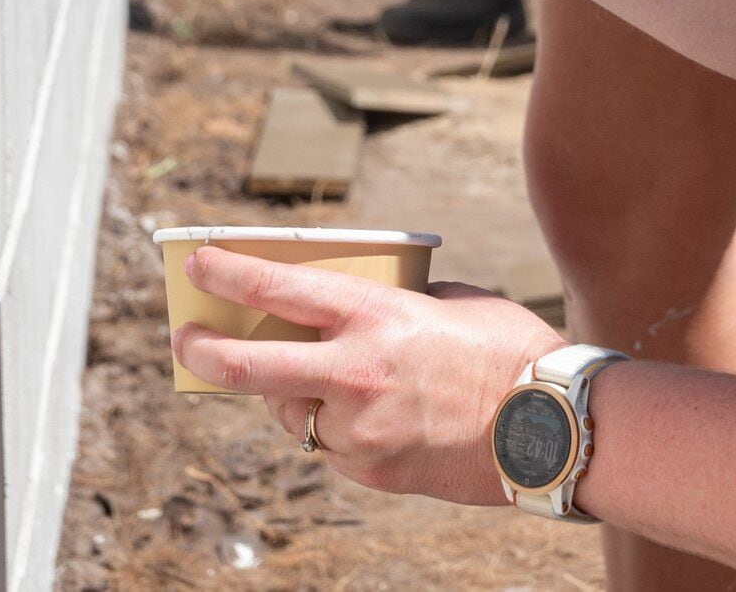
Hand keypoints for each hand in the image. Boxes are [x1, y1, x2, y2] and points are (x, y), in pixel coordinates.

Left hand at [170, 243, 564, 504]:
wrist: (549, 425)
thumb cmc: (508, 349)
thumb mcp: (446, 302)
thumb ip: (390, 305)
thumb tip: (350, 312)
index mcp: (373, 316)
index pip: (276, 288)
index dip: (226, 272)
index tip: (197, 263)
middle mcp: (354, 373)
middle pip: (248, 367)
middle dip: (203, 351)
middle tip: (185, 340)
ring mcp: (358, 429)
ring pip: (292, 414)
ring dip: (294, 397)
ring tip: (327, 382)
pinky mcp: (370, 472)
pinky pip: (331, 446)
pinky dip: (338, 430)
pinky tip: (376, 417)